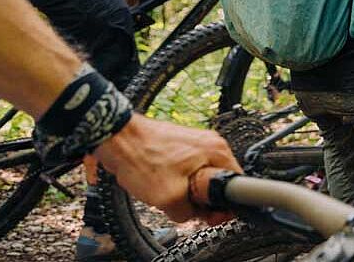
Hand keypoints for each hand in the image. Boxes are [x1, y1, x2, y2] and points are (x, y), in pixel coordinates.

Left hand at [93, 114, 240, 224]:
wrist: (117, 138)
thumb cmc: (141, 158)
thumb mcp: (169, 198)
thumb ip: (189, 213)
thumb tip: (196, 215)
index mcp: (217, 151)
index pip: (236, 183)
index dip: (224, 204)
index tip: (209, 212)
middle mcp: (211, 142)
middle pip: (218, 180)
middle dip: (202, 197)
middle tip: (183, 203)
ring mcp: (195, 141)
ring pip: (201, 175)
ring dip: (187, 188)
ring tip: (168, 189)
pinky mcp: (181, 143)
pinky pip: (187, 168)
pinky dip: (177, 179)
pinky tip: (161, 181)